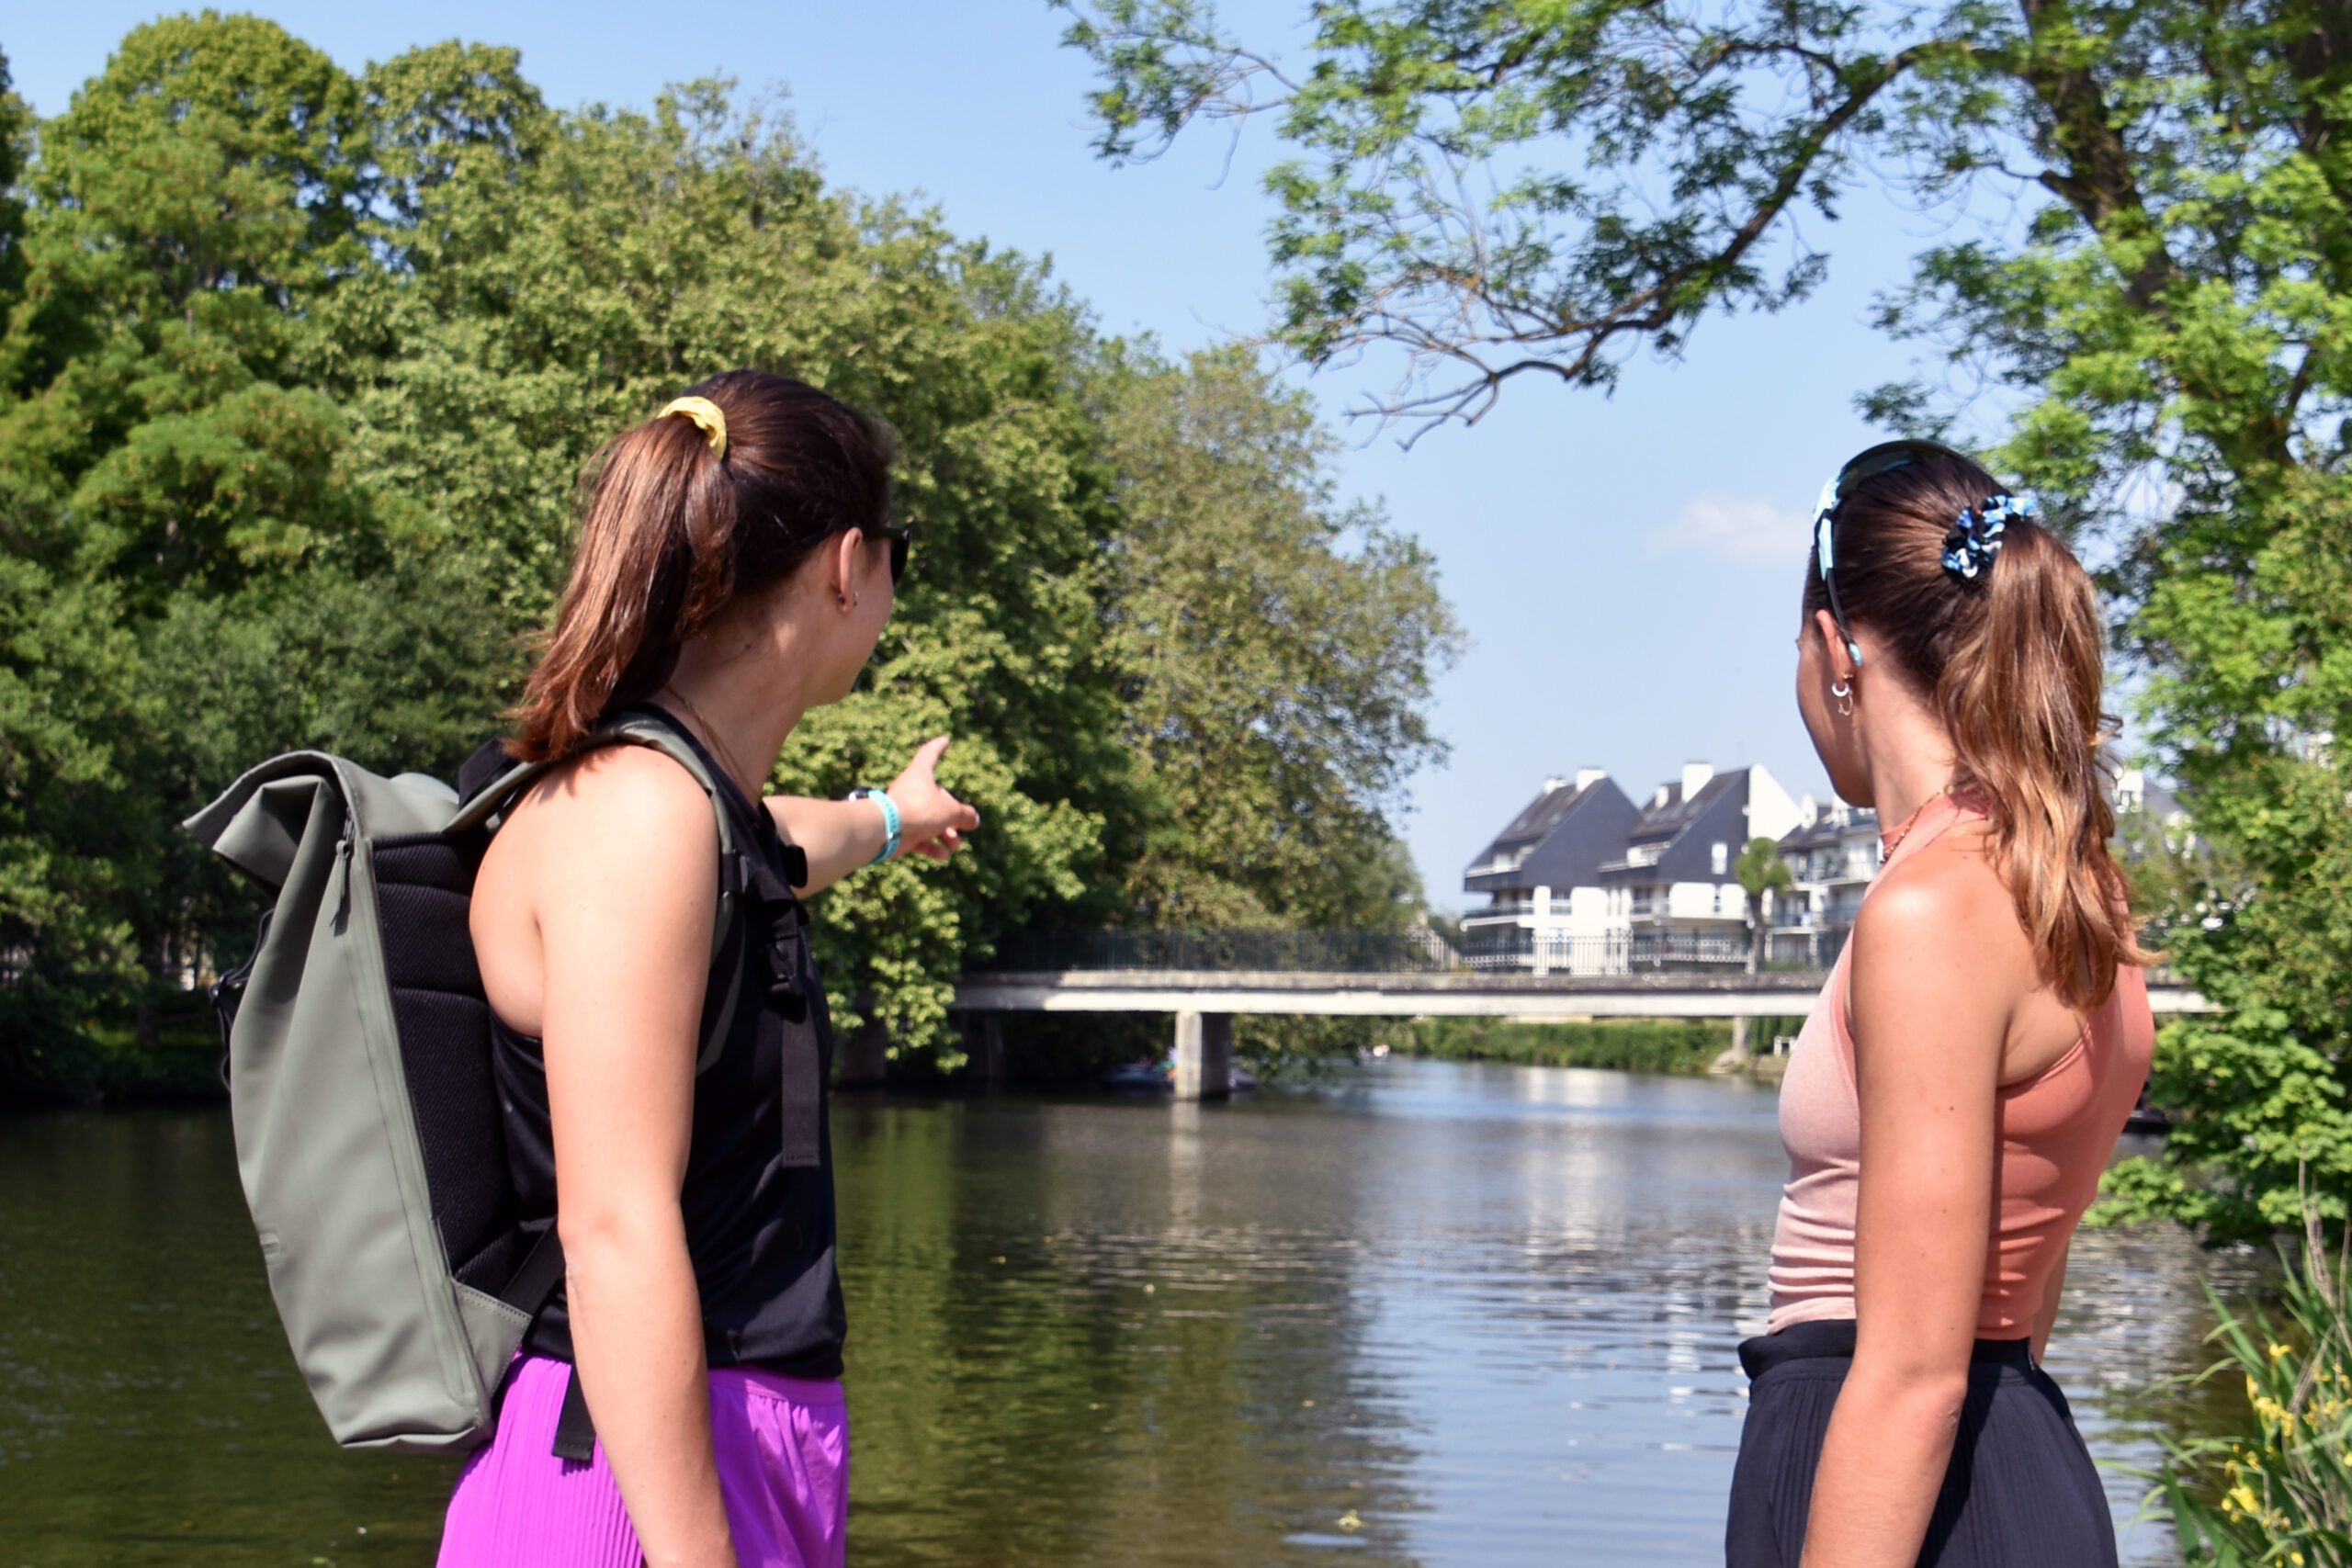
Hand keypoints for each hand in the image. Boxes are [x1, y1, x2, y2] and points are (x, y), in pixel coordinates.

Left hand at [885, 737, 980, 861]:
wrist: (886, 830)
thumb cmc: (919, 810)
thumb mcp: (950, 811)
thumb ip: (965, 815)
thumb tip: (973, 820)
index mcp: (920, 775)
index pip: (929, 754)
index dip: (938, 747)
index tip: (945, 740)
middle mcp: (910, 790)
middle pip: (936, 798)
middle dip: (952, 815)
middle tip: (963, 826)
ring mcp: (904, 811)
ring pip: (929, 821)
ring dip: (945, 834)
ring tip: (954, 844)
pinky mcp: (899, 831)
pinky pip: (919, 838)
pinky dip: (931, 846)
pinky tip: (943, 855)